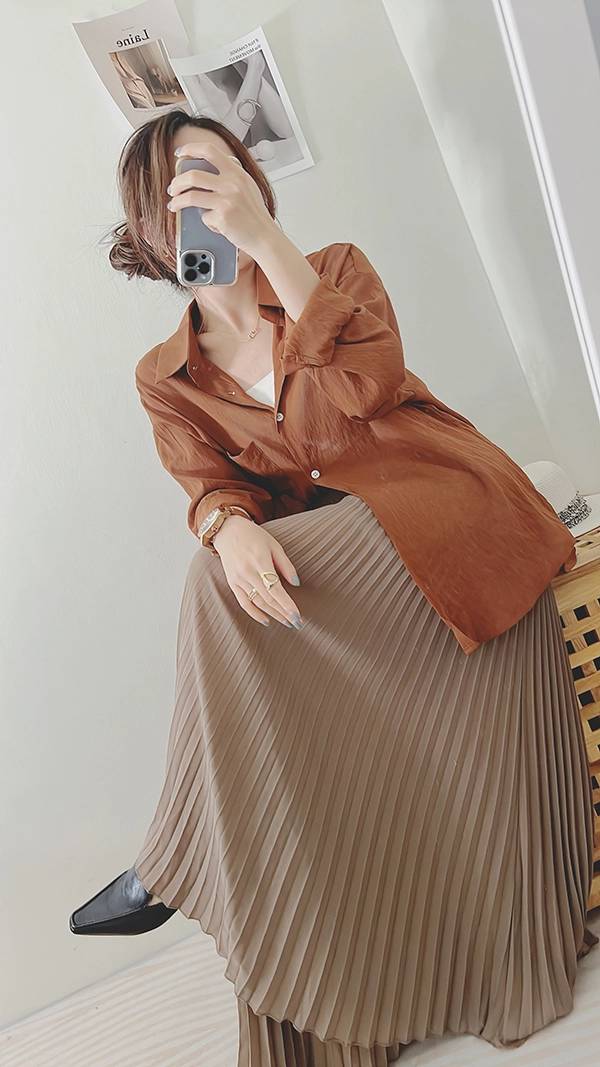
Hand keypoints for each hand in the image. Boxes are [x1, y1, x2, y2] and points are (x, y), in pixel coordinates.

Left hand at [167, 141, 276, 255]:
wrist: (264, 236)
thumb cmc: (255, 215)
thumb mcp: (247, 187)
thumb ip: (230, 177)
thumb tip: (204, 172)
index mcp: (237, 172)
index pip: (210, 151)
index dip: (191, 149)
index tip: (181, 153)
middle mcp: (232, 183)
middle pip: (193, 175)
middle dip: (177, 182)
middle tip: (174, 188)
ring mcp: (227, 199)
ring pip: (191, 196)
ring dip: (177, 201)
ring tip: (174, 205)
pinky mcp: (223, 216)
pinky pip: (203, 217)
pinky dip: (206, 221)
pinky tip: (213, 225)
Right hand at [212, 516, 303, 627]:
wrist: (227, 530)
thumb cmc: (253, 536)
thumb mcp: (274, 545)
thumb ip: (285, 564)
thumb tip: (296, 583)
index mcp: (260, 561)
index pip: (275, 589)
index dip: (287, 604)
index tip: (297, 615)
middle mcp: (247, 572)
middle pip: (268, 599)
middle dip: (283, 613)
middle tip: (297, 622)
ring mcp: (238, 579)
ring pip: (257, 602)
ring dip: (273, 614)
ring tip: (286, 621)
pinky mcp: (232, 583)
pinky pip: (244, 603)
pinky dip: (255, 614)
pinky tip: (266, 620)